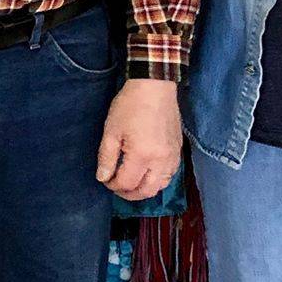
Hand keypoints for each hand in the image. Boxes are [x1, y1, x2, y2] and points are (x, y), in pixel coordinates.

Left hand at [97, 78, 181, 201]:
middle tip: (116, 188)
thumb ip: (107, 157)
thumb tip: (103, 177)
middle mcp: (161, 160)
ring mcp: (173, 157)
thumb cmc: (130, 106)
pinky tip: (147, 174)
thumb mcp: (111, 130)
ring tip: (131, 184)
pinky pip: (170, 175)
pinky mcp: (178, 150)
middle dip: (129, 194)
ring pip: (161, 186)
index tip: (105, 179)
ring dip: (145, 189)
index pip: (127, 183)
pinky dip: (158, 180)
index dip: (112, 185)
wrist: (154, 88)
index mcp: (142, 155)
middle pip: (147, 191)